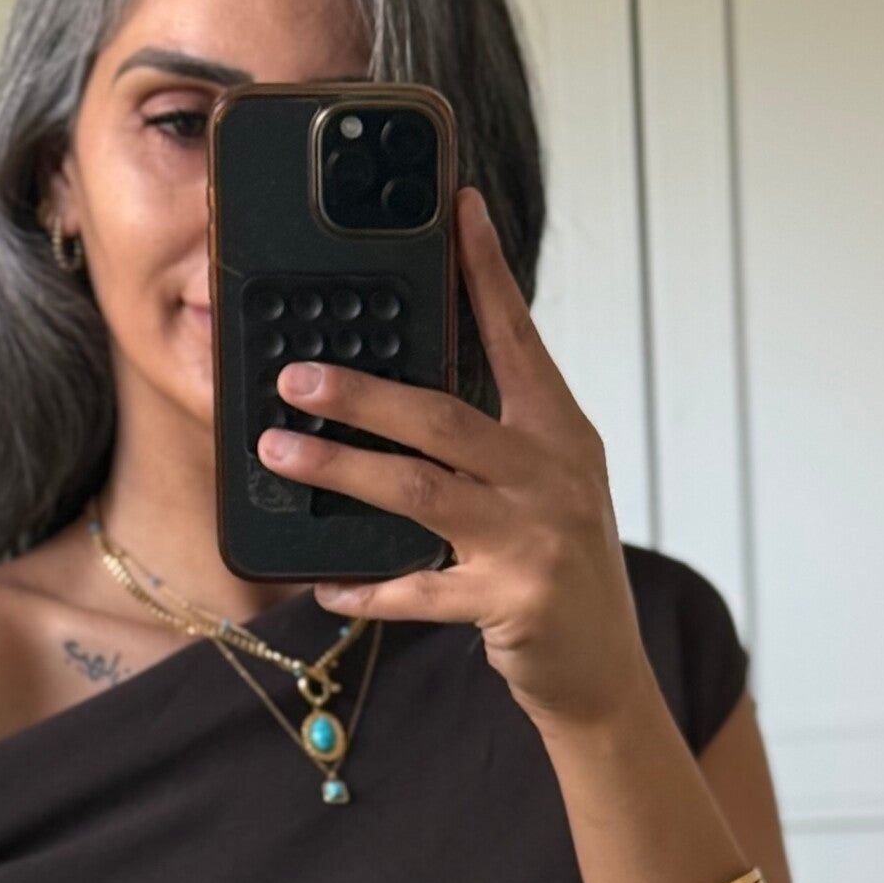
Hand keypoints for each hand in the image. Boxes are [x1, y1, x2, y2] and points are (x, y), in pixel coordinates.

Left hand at [255, 185, 652, 734]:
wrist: (603, 673)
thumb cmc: (562, 571)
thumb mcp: (548, 489)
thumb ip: (495, 442)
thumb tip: (407, 397)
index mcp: (560, 435)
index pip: (518, 339)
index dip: (485, 273)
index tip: (456, 210)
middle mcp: (551, 476)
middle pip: (442, 417)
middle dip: (361, 393)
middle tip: (296, 376)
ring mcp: (532, 540)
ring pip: (418, 490)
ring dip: (340, 469)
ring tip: (280, 452)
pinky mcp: (508, 603)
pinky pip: (417, 589)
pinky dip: (366, 586)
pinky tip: (324, 582)